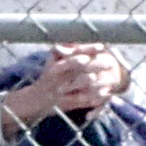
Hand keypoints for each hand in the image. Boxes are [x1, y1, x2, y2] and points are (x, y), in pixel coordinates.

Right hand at [6, 44, 124, 128]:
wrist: (35, 100)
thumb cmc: (48, 78)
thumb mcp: (52, 62)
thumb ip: (64, 51)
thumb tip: (78, 40)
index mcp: (55, 64)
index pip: (74, 53)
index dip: (88, 49)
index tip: (102, 46)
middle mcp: (57, 76)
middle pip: (81, 67)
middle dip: (97, 64)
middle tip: (110, 64)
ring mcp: (62, 91)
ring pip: (84, 83)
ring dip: (99, 81)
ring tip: (110, 80)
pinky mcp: (66, 104)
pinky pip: (84, 100)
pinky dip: (96, 97)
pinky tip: (106, 94)